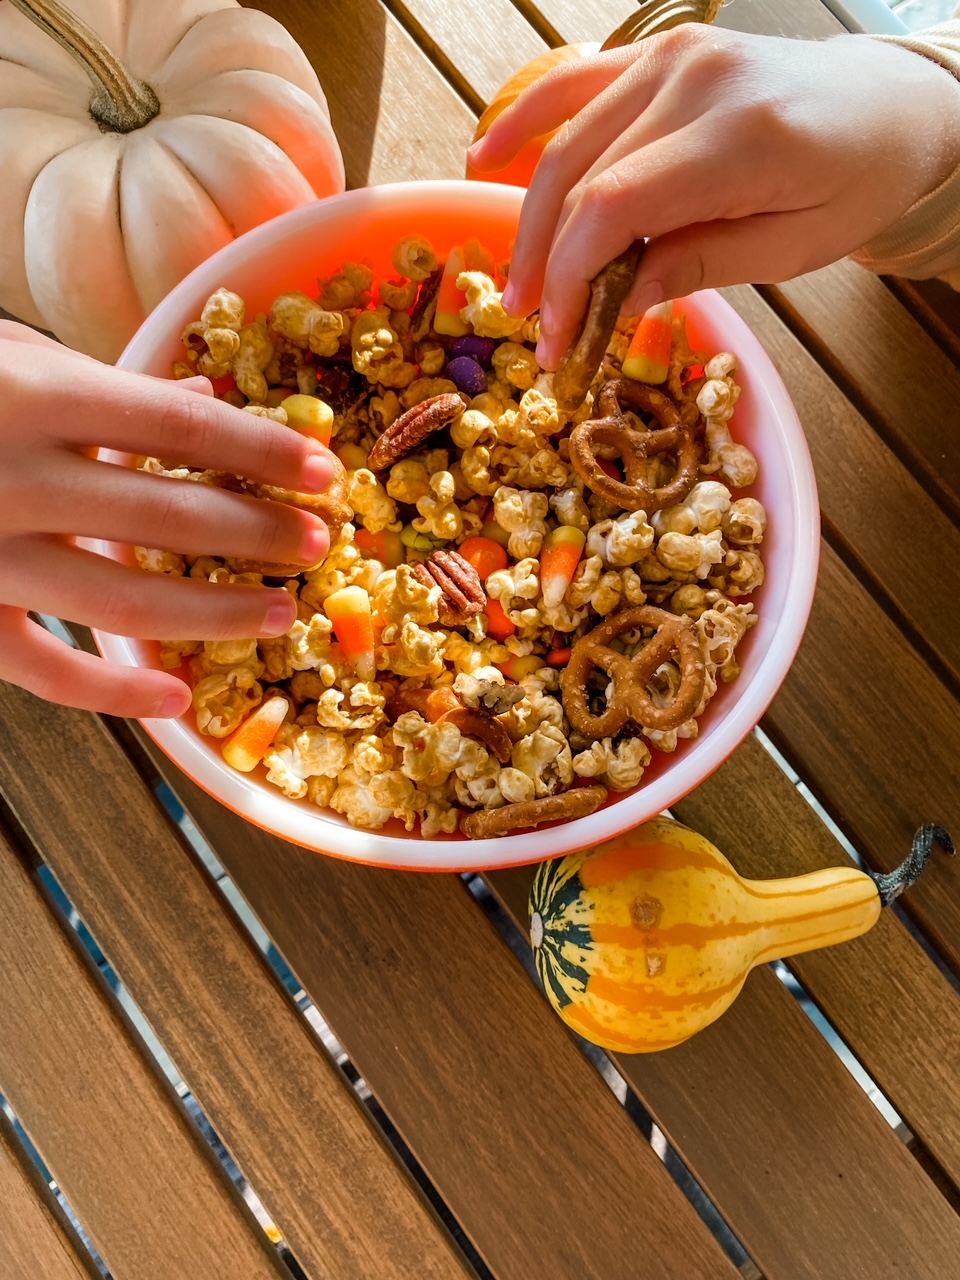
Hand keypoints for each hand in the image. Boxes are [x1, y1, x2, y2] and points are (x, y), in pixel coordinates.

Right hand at [0, 322, 337, 717]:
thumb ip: (99, 386)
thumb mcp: (9, 356)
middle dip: (258, 534)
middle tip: (319, 545)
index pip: (180, 425)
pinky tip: (175, 702)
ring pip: (121, 602)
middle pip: (169, 516)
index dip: (264, 453)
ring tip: (279, 612)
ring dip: (214, 613)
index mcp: (33, 392)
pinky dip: (108, 693)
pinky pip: (38, 668)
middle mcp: (12, 474)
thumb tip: (200, 396)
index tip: (328, 473)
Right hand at [469, 26, 959, 366]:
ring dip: (529, 216)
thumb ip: (699, 265)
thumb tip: (614, 298)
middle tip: (532, 326)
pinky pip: (573, 82)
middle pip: (579, 177)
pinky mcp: (660, 51)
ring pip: (566, 140)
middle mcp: (697, 81)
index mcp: (740, 137)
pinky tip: (486, 160)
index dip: (568, 278)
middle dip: (544, 262)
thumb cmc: (854, 182)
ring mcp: (673, 56)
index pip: (613, 208)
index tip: (556, 337)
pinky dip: (525, 120)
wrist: (892, 106)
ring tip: (516, 280)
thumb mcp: (790, 249)